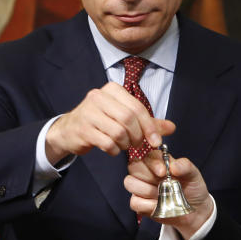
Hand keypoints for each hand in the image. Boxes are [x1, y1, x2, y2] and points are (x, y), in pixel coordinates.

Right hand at [45, 82, 174, 163]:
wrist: (69, 130)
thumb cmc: (101, 122)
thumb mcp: (124, 117)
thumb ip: (148, 122)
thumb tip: (171, 127)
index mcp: (112, 90)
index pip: (137, 107)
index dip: (150, 127)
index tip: (156, 141)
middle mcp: (99, 97)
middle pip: (129, 119)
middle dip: (137, 136)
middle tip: (137, 144)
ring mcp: (88, 112)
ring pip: (119, 132)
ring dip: (125, 144)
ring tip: (123, 145)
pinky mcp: (83, 129)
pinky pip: (107, 142)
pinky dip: (114, 149)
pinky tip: (112, 148)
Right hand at [125, 154, 213, 238]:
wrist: (195, 210)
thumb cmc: (193, 188)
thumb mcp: (194, 174)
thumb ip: (185, 166)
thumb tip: (173, 166)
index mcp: (159, 162)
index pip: (147, 155)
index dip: (152, 163)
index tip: (162, 173)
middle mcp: (148, 173)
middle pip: (133, 166)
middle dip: (147, 176)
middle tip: (162, 184)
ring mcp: (142, 188)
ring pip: (129, 183)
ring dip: (146, 190)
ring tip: (161, 195)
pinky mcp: (141, 204)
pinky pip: (134, 202)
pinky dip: (146, 205)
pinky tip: (158, 206)